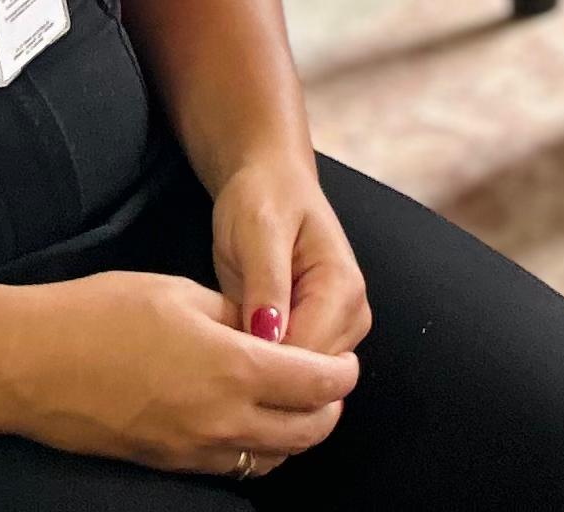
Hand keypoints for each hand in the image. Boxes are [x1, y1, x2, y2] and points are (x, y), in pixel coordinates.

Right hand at [7, 272, 356, 476]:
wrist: (32, 364)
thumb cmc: (102, 313)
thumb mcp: (181, 292)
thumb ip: (236, 315)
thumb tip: (268, 329)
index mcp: (234, 368)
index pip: (319, 385)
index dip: (342, 372)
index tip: (345, 358)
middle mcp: (223, 420)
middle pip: (307, 432)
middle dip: (329, 408)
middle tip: (331, 381)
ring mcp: (195, 450)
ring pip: (274, 458)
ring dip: (296, 433)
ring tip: (294, 400)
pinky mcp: (169, 464)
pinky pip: (235, 468)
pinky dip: (258, 449)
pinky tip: (249, 420)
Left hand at [210, 150, 372, 360]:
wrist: (268, 182)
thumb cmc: (263, 198)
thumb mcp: (259, 230)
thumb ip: (267, 282)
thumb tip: (270, 337)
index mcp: (343, 289)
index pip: (310, 357)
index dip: (263, 365)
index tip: (218, 358)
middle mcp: (350, 316)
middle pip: (309, 377)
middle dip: (262, 375)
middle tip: (212, 353)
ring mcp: (337, 330)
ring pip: (300, 381)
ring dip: (260, 374)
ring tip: (220, 349)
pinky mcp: (317, 336)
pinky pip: (290, 370)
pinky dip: (261, 367)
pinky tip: (231, 350)